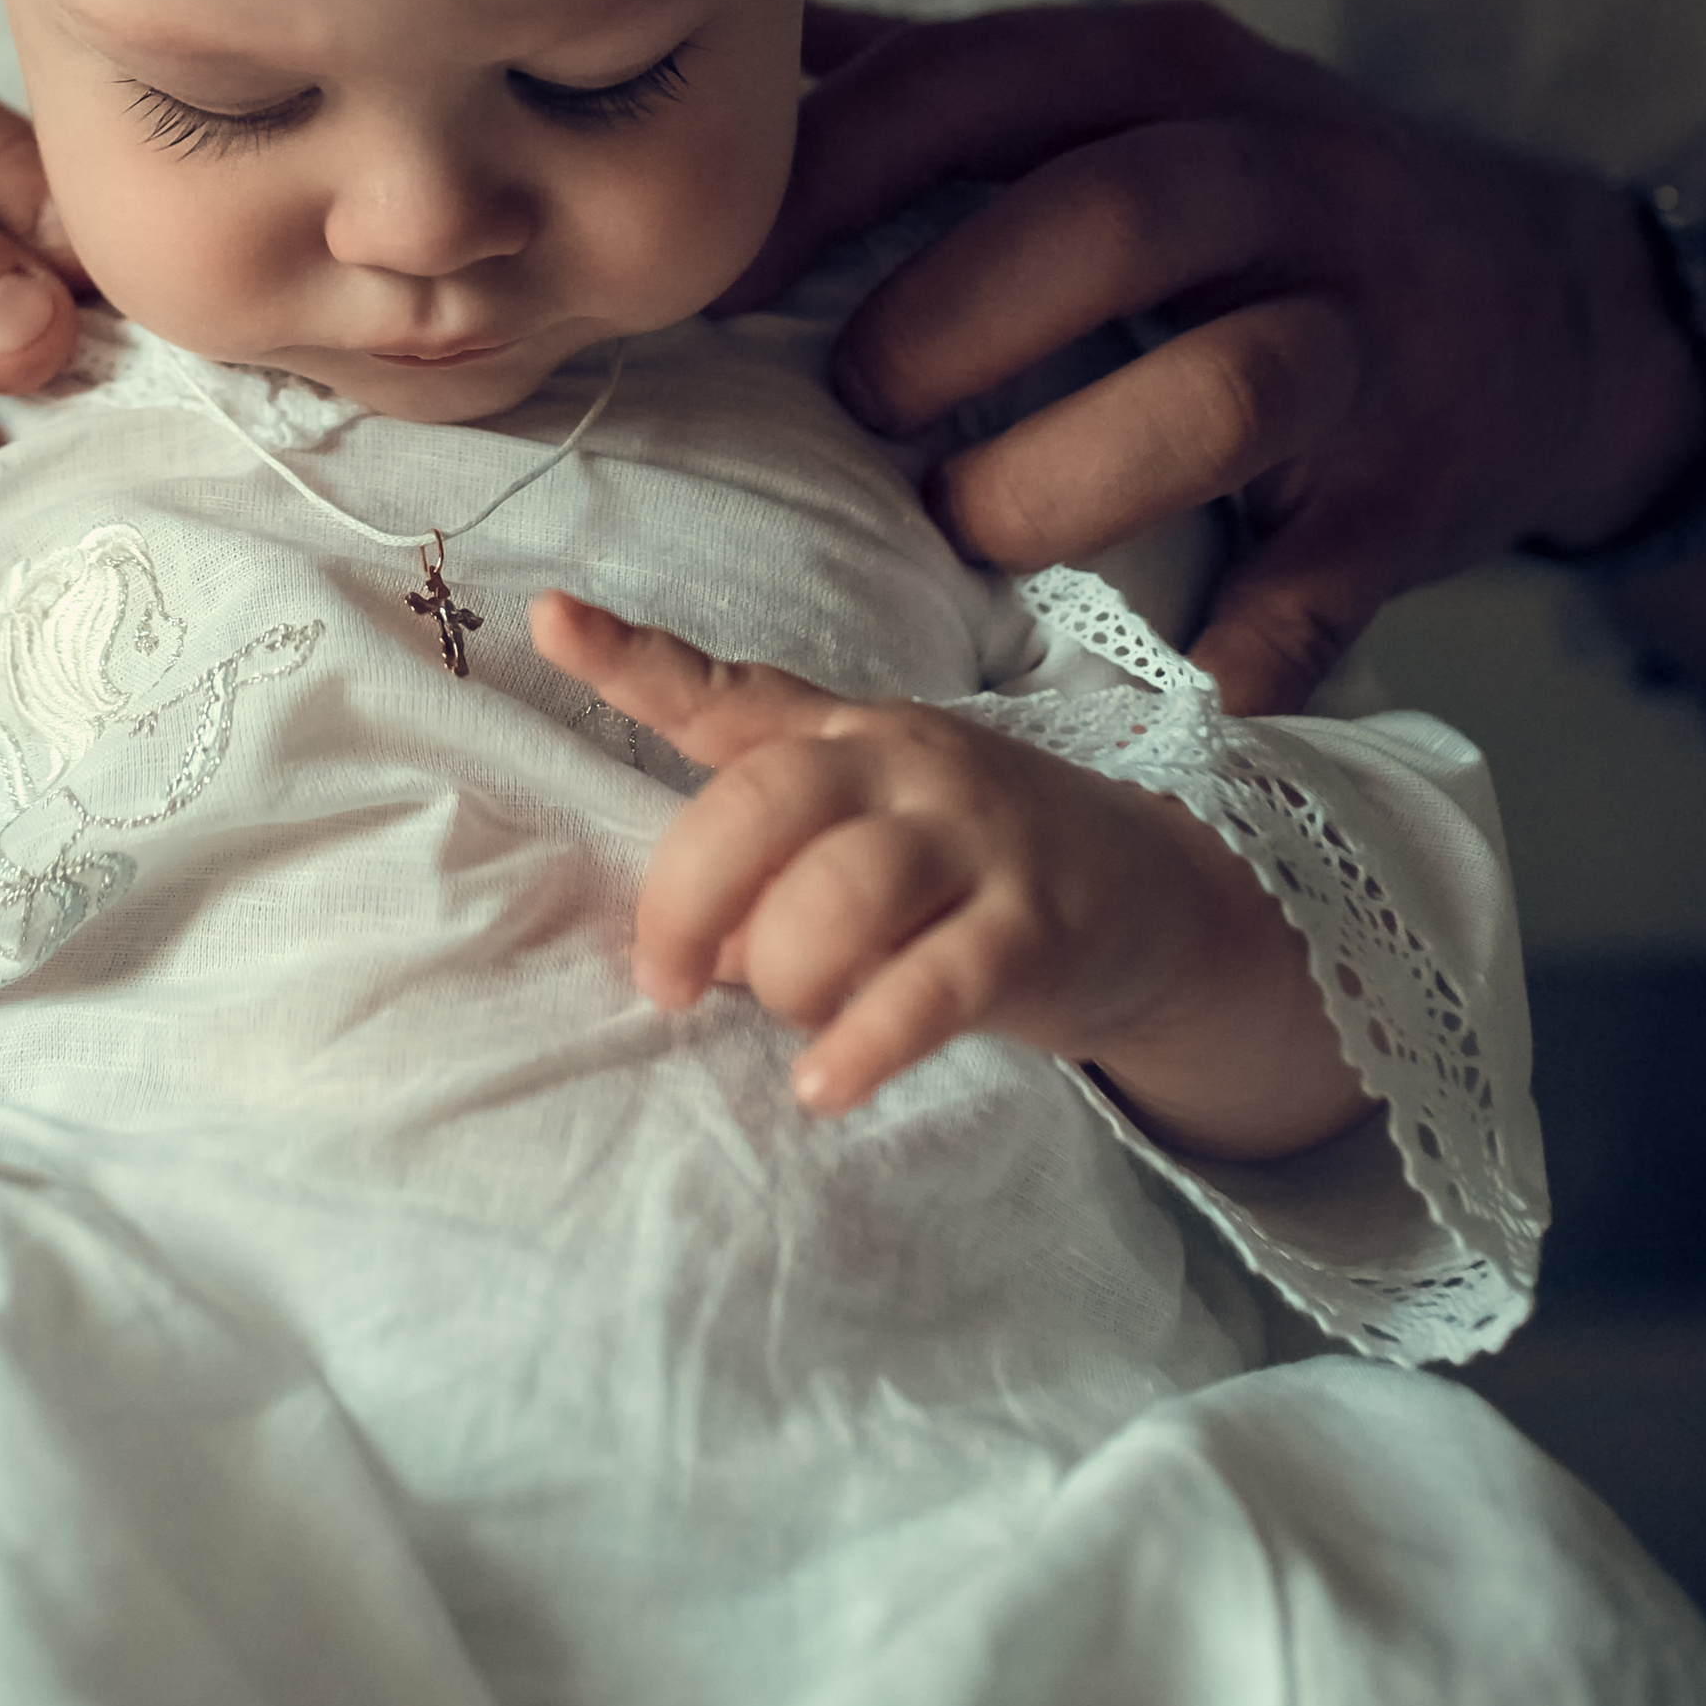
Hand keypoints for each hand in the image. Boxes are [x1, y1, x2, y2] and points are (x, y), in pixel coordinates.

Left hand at [534, 591, 1358, 1153]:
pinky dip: (863, 1044)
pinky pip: (929, 987)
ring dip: (785, 975)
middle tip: (669, 982)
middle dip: (688, 899)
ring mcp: (975, 839)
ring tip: (793, 1022)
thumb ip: (768, 865)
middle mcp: (905, 764)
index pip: (728, 690)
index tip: (550, 619)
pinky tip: (825, 1087)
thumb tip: (687, 954)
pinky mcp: (1033, 928)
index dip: (636, 659)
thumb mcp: (869, 825)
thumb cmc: (969, 866)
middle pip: (764, 800)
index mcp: (843, 733)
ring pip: (842, 892)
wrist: (1155, 895)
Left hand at [727, 0, 1705, 715]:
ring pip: (1230, 389)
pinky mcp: (1414, 492)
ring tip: (962, 528)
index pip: (975, 84)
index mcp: (1165, 74)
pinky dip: (1225, 653)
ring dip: (1063, 477)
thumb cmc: (1258, 205)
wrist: (1541, 307)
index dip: (826, 176)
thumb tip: (724, 63)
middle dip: (947, 319)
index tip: (709, 273)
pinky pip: (1318, 588)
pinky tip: (1124, 685)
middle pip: (1112, 216)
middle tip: (851, 403)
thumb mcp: (1119, 94)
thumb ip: (929, 76)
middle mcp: (1280, 175)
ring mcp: (1364, 334)